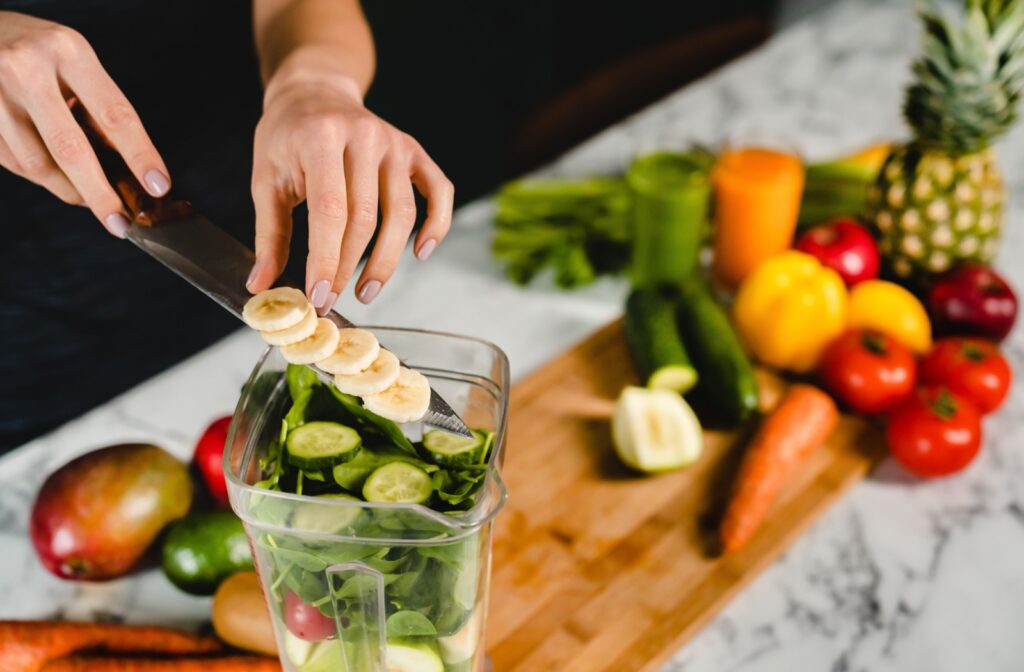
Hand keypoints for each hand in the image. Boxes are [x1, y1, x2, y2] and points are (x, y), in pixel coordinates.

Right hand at [0, 12, 169, 235]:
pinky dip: (41, 177)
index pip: (114, 115)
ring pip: (38, 165)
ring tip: (89, 196)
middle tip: (120, 222)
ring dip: (70, 190)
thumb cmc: (39, 51)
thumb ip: (100, 109)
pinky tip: (55, 173)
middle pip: (70, 149)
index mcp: (68, 52)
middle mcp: (27, 70)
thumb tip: (129, 167)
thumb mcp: (77, 64)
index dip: (140, 155)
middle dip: (100, 194)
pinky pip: (14, 164)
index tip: (158, 186)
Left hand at [246, 59, 453, 308]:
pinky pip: (439, 191)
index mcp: (321, 138)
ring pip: (402, 214)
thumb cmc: (286, 139)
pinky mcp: (414, 151)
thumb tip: (261, 285)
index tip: (318, 295)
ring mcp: (394, 143)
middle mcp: (364, 136)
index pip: (330, 209)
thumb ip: (269, 234)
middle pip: (365, 217)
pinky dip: (437, 225)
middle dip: (348, 266)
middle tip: (332, 298)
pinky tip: (421, 253)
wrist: (315, 92)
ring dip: (386, 260)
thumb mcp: (266, 179)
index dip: (326, 258)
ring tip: (366, 291)